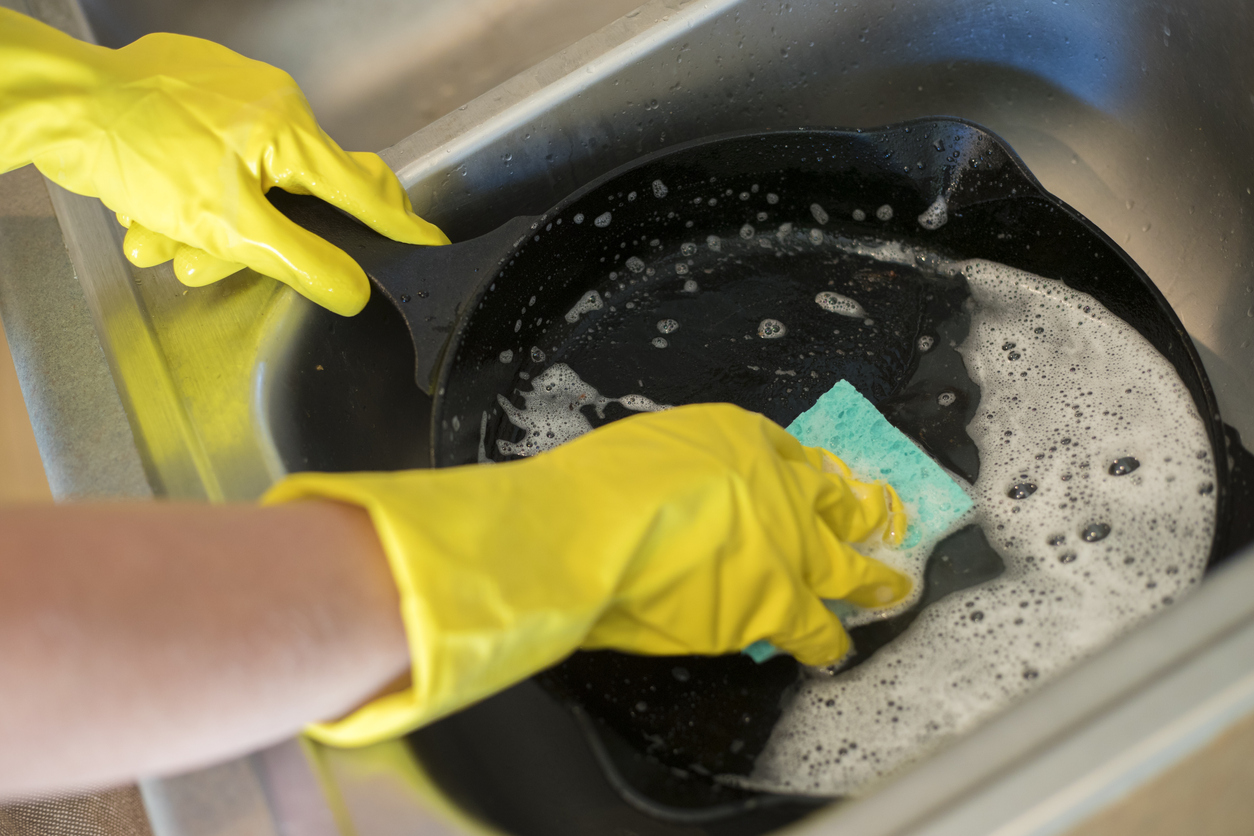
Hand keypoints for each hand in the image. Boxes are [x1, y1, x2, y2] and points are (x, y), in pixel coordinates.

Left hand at [0, 11, 447, 314]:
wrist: (60, 104)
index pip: (365, 190)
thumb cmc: (138, 150)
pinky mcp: (193, 93)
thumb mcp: (228, 226)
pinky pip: (210, 159)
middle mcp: (271, 107)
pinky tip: (149, 204)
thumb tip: (355, 290)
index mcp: (292, 133)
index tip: (431, 244)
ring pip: (240, 186)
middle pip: (290, 198)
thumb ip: (300, 262)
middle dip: (241, 240)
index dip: (400, 224)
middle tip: (201, 259)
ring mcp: (231, 95)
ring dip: (198, 225)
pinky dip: (182, 192)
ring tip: (157, 233)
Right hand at [265, 403, 911, 745]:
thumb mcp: (646, 447)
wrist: (591, 533)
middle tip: (883, 522)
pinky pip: (816, 628)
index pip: (793, 453)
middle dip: (863, 515)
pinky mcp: (775, 603)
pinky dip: (827, 641)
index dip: (808, 472)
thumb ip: (683, 466)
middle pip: (837, 502)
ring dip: (872, 581)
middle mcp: (778, 486)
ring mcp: (786, 544)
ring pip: (847, 567)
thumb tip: (693, 491)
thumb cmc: (598, 485)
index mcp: (743, 437)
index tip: (819, 483)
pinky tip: (834, 652)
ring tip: (891, 590)